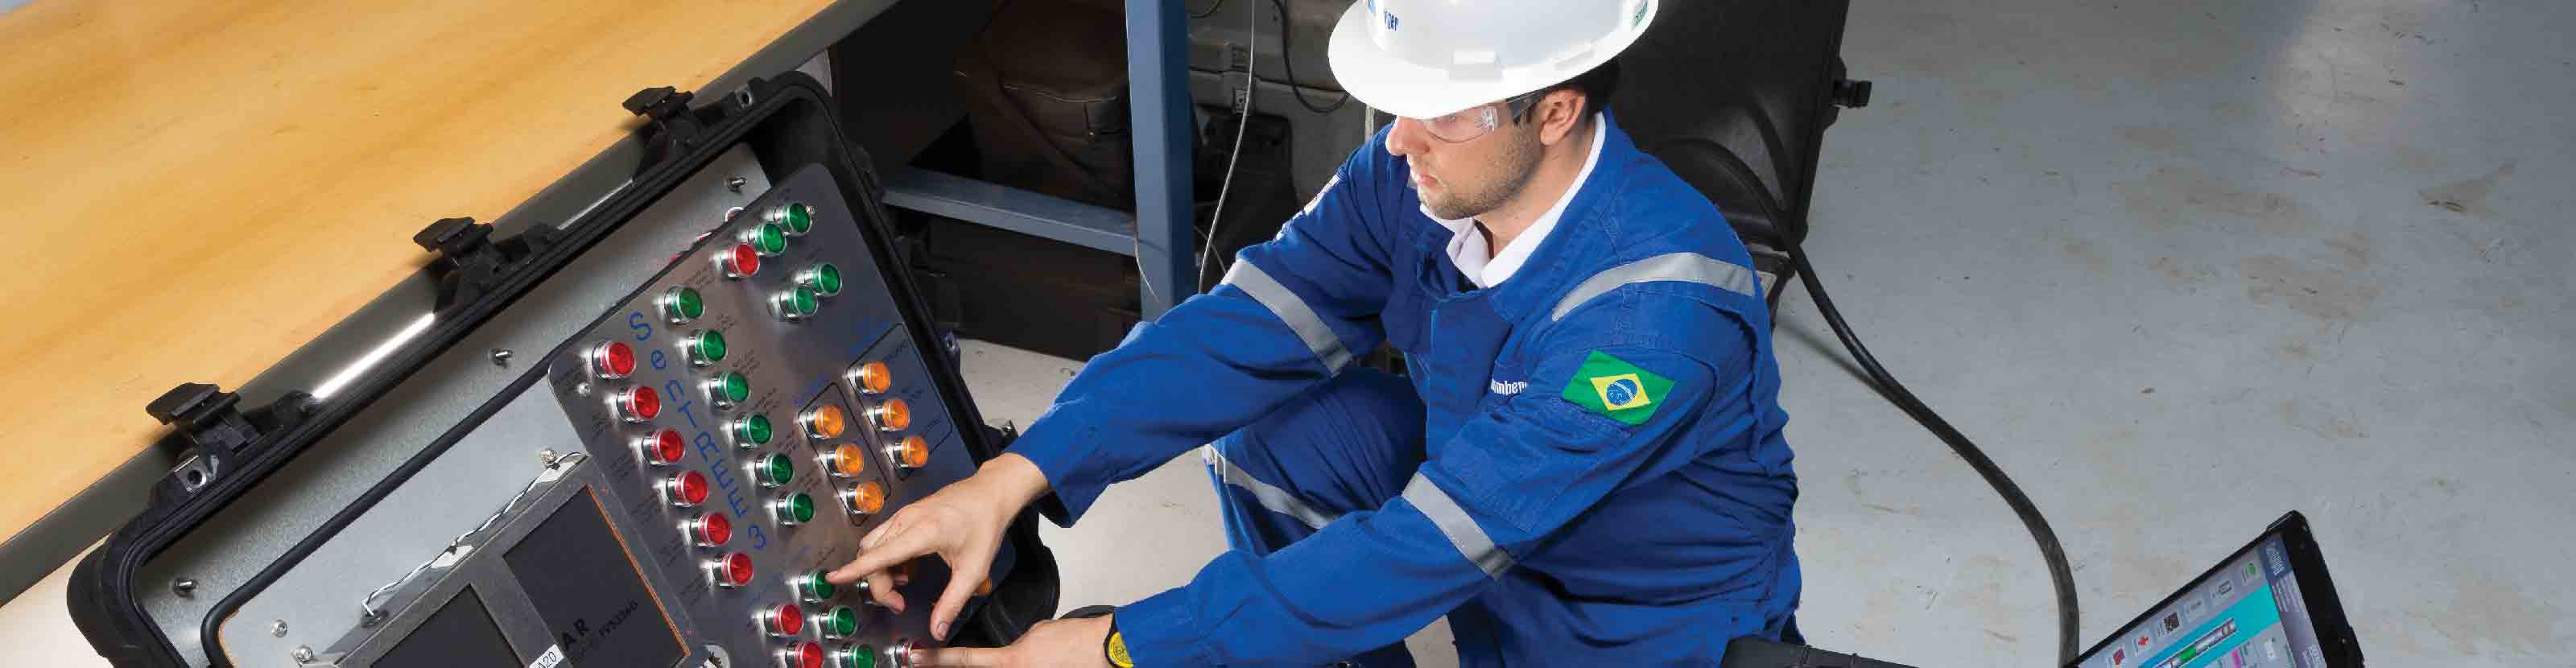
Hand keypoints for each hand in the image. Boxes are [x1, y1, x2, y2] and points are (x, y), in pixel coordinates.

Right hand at [828, 453, 1050, 639]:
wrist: (991, 493)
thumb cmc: (985, 523)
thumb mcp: (973, 569)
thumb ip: (952, 602)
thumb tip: (937, 627)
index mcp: (923, 531)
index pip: (880, 554)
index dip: (855, 569)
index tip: (834, 578)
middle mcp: (908, 520)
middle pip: (872, 554)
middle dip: (878, 583)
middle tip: (898, 603)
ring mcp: (905, 515)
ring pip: (874, 545)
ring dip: (881, 569)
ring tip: (905, 583)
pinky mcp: (907, 515)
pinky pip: (885, 538)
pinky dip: (888, 557)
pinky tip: (909, 568)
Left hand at [913, 615, 1114, 667]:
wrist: (1102, 650)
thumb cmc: (1076, 641)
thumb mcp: (1037, 633)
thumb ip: (1015, 646)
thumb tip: (1009, 652)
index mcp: (1011, 662)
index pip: (965, 660)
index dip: (936, 660)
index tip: (916, 658)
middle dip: (956, 664)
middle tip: (935, 661)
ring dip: (994, 662)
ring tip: (1025, 652)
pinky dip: (1010, 665)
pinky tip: (1034, 658)